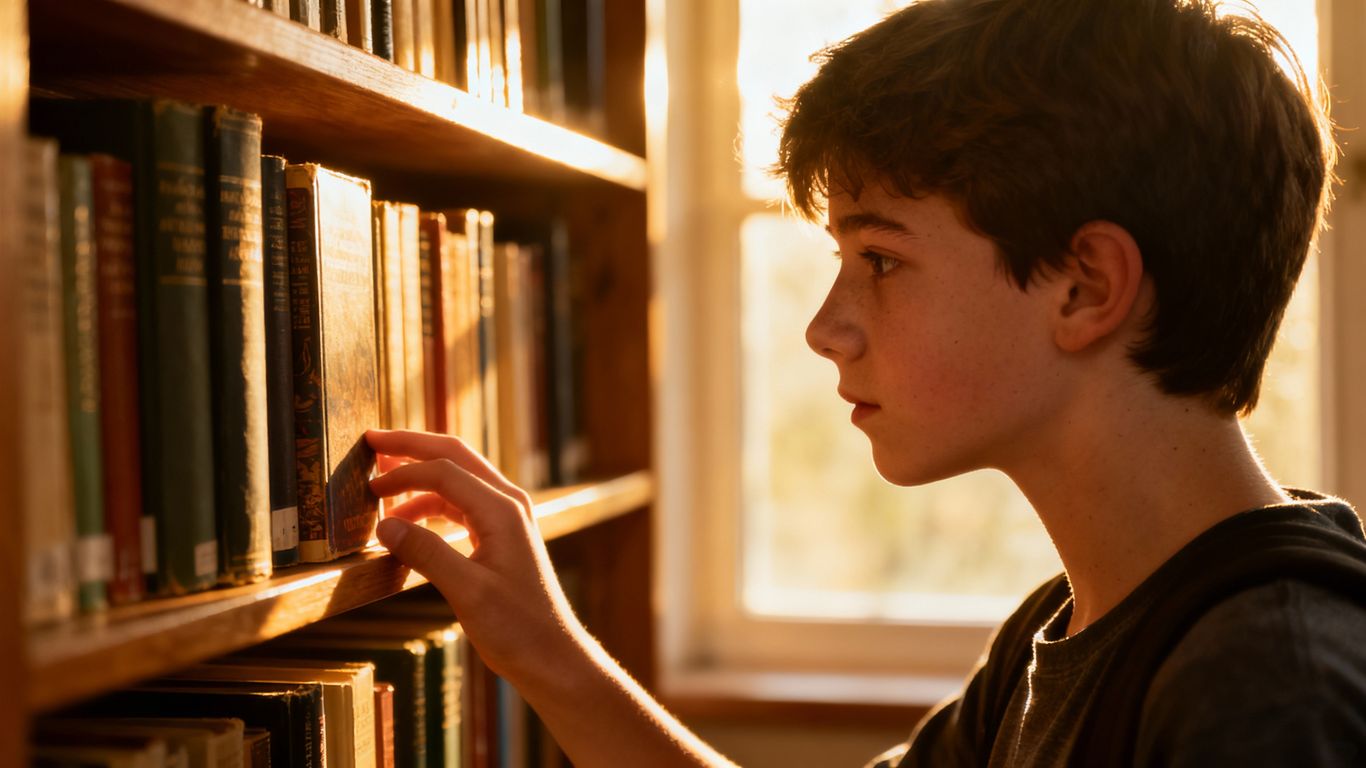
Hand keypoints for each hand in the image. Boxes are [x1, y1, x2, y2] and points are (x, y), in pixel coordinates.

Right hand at [365, 428, 583, 688]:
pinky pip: (462, 506)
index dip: (403, 472)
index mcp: (502, 510)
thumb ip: (426, 554)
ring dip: (419, 480)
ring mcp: (507, 518)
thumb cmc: (518, 628)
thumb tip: (384, 525)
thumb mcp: (467, 592)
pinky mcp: (502, 536)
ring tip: (382, 491)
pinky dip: (432, 506)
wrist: (552, 655)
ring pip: (457, 480)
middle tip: (373, 440)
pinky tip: (407, 523)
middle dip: (413, 447)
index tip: (368, 484)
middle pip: (455, 457)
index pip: (444, 471)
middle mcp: (508, 504)